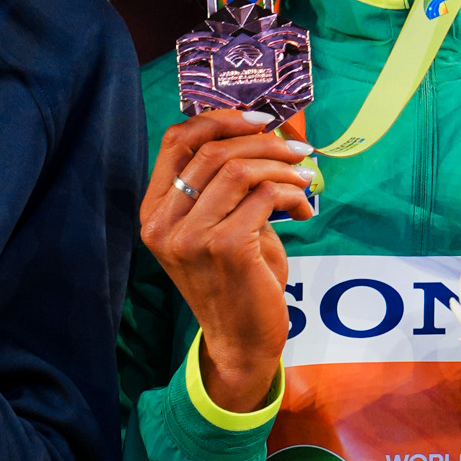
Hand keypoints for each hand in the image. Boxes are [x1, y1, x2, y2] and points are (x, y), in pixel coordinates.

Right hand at [138, 109, 318, 413]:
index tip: (260, 119)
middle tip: (298, 149)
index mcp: (155, 213)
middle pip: (212, 150)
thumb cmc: (236, 281)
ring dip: (282, 166)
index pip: (176, 141)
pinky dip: (293, 193)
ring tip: (306, 177)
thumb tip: (262, 129)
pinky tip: (306, 208)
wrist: (241, 342)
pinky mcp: (225, 248)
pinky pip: (266, 196)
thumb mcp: (219, 225)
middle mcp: (164, 224)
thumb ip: (226, 183)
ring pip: (240, 169)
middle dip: (263, 141)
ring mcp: (190, 237)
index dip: (219, 119)